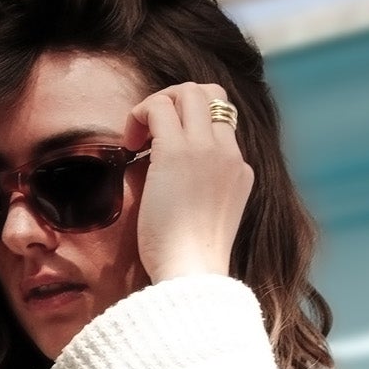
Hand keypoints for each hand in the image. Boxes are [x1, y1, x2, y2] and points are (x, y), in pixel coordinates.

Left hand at [122, 82, 253, 284]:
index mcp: (240, 171)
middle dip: (175, 102)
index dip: (190, 124)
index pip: (222, 122)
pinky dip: (139, 115)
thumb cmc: (189, 263)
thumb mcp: (205, 222)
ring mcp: (207, 150)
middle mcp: (229, 154)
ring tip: (136, 139)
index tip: (165, 148)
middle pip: (210, 94)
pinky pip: (158, 107)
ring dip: (157, 105)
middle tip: (149, 133)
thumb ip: (198, 194)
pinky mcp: (176, 153)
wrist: (193, 275)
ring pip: (187, 92)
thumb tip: (166, 180)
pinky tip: (129, 145)